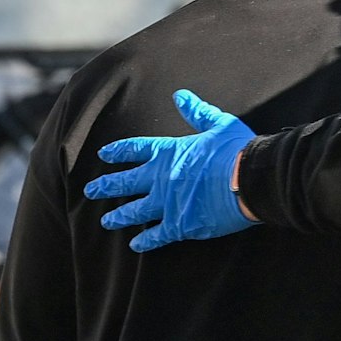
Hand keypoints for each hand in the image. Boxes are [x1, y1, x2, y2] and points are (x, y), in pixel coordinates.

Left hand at [86, 89, 258, 251]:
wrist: (250, 180)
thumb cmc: (237, 151)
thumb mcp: (219, 124)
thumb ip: (197, 112)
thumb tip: (180, 96)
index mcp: (170, 152)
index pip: (135, 149)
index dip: (118, 151)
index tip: (104, 154)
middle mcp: (162, 178)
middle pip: (126, 182)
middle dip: (106, 186)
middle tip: (90, 191)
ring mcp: (168, 203)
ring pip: (134, 212)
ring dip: (118, 216)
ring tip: (106, 221)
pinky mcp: (181, 225)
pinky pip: (156, 235)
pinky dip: (145, 241)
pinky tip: (135, 245)